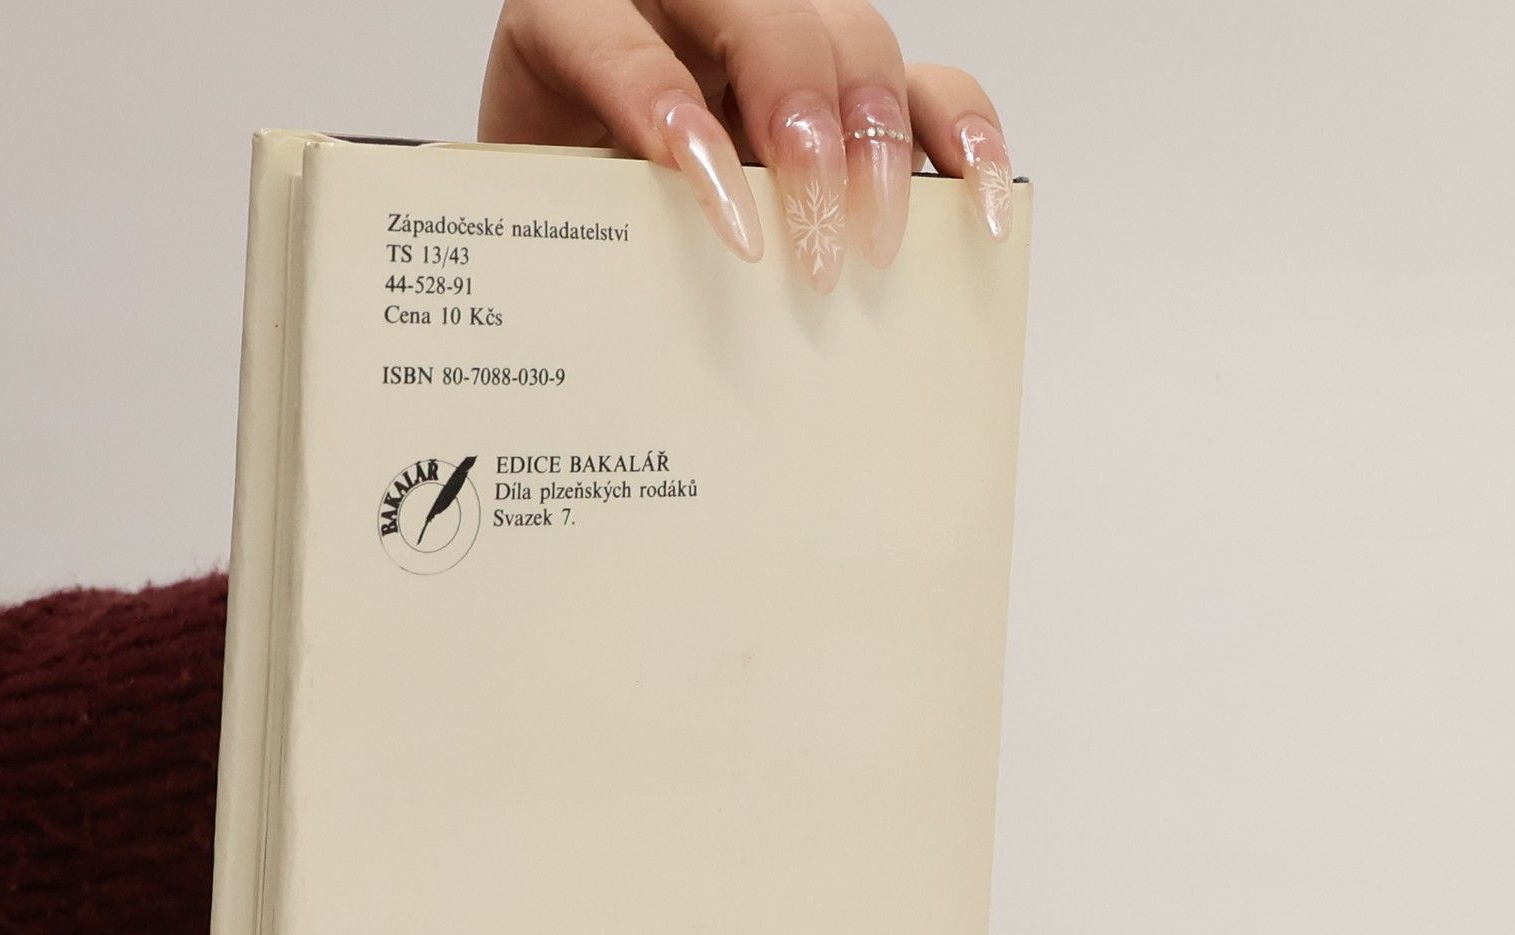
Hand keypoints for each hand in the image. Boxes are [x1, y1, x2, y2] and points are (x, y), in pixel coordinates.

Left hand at [479, 0, 1012, 291]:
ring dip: (876, 144)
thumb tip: (637, 322)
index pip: (621, 44)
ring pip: (854, 40)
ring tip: (874, 246)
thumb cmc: (549, 219)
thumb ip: (574, 231)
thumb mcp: (539, 227)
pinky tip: (974, 200)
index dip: (673, 121)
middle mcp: (684, 7)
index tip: (726, 223)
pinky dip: (959, 136)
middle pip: (768, 21)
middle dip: (804, 132)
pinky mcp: (842, 88)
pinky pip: (924, 84)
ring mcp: (772, 41)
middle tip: (814, 249)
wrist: (562, 223)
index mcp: (571, 19)